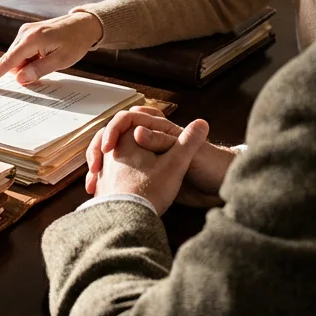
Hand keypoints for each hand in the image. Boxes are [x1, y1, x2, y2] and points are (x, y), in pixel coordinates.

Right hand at [0, 12, 103, 88]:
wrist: (84, 24)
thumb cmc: (75, 42)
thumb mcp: (60, 61)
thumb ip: (38, 70)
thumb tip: (19, 79)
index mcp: (31, 40)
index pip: (8, 61)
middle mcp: (24, 33)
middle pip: (12, 61)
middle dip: (22, 70)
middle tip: (45, 68)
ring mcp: (26, 31)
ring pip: (17, 57)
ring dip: (28, 64)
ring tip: (49, 59)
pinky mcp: (29, 32)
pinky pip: (23, 51)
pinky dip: (30, 58)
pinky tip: (45, 56)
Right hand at [86, 108, 235, 207]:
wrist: (222, 187)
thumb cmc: (210, 165)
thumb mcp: (186, 153)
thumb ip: (163, 141)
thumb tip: (137, 132)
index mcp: (159, 131)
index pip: (127, 120)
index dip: (113, 130)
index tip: (108, 148)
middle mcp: (151, 142)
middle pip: (117, 139)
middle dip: (100, 151)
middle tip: (94, 169)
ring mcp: (149, 159)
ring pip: (117, 159)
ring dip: (103, 169)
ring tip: (94, 185)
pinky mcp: (150, 177)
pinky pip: (124, 176)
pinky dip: (112, 183)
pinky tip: (104, 195)